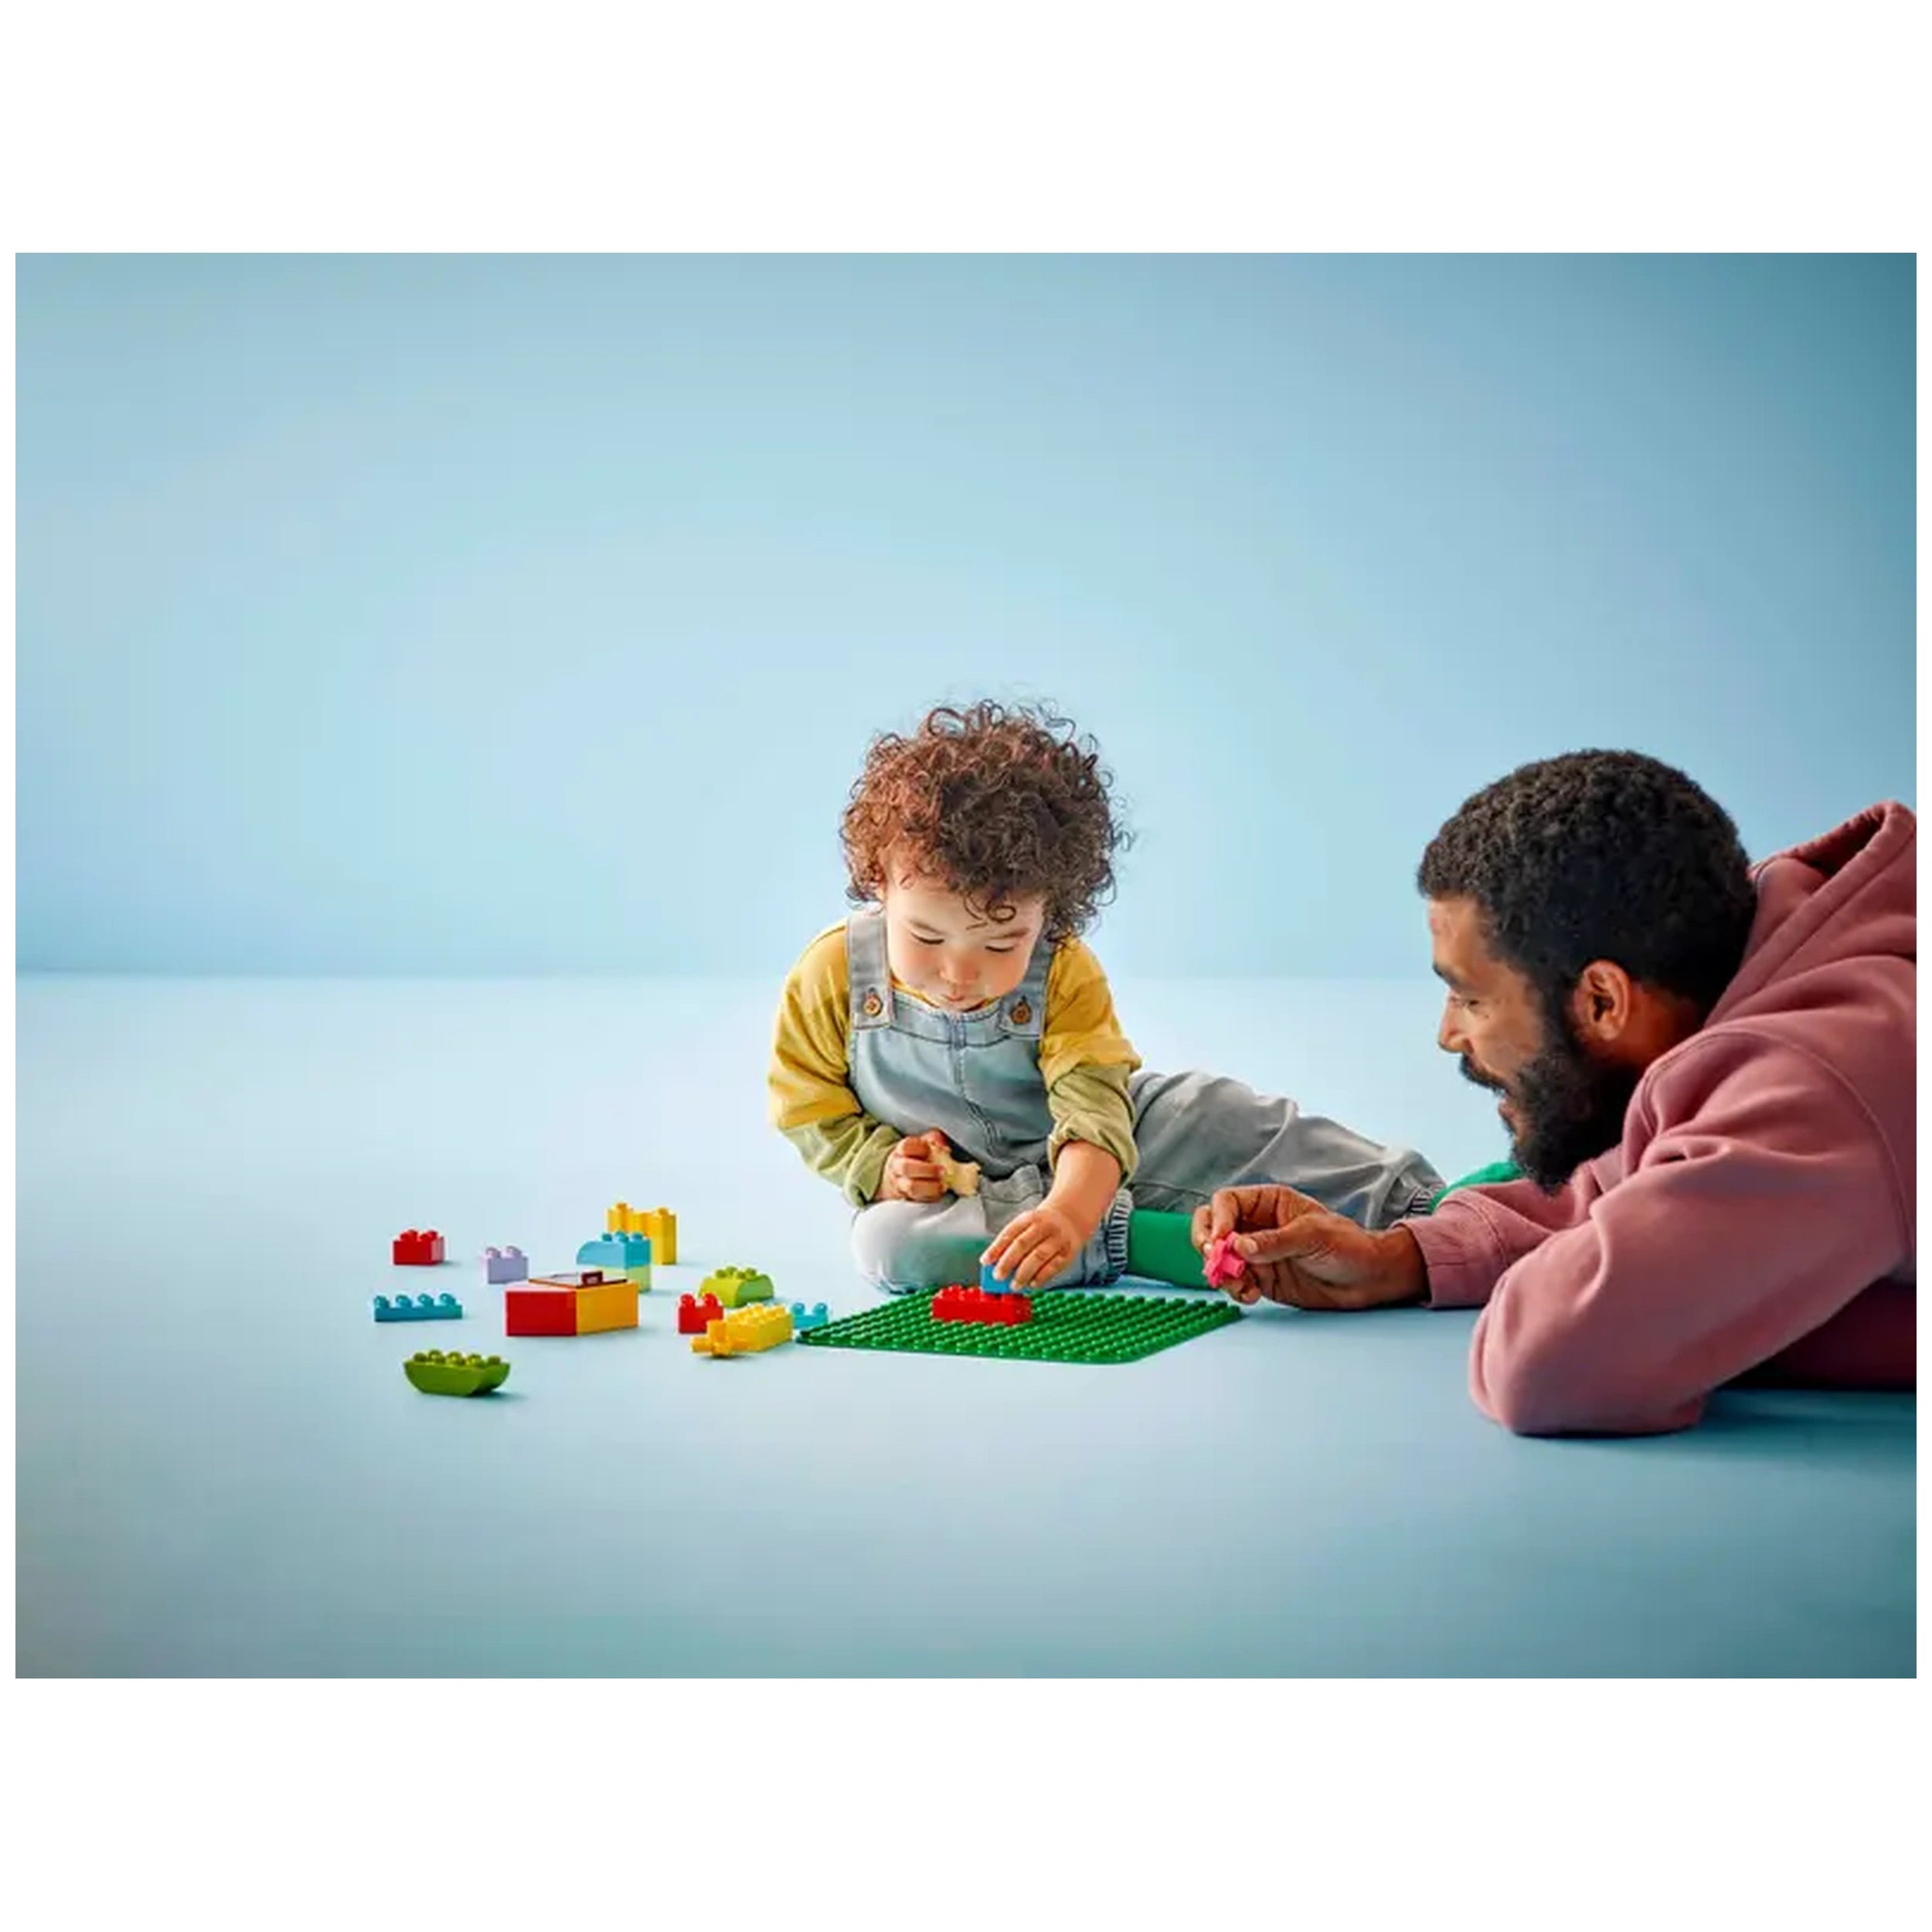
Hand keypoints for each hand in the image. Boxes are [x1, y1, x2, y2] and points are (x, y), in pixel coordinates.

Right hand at [878, 1130, 950, 1203]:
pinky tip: (940, 1192)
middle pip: (906, 1167)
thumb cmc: (917, 1157)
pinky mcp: (908, 1198)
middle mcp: (898, 1167)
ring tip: (943, 1185)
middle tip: (942, 1170)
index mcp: (901, 1151)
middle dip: (927, 1169)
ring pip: (911, 1187)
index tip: (931, 1149)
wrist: (900, 1175)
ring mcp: (901, 1184)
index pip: (906, 1147)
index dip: (920, 1147)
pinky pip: (918, 1199)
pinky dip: (931, 1196)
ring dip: (930, 1186)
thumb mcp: (925, 1143)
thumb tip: (944, 1148)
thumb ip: (934, 1141)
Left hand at [983, 1202, 1085, 1291]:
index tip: (985, 1262)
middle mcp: (1044, 1227)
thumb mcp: (1025, 1225)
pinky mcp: (1067, 1253)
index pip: (1009, 1233)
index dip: (996, 1248)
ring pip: (1038, 1256)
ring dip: (1024, 1273)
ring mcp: (1057, 1239)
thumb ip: (1011, 1242)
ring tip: (1014, 1285)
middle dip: (1008, 1262)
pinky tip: (1032, 1284)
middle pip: (1022, 1244)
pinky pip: (1053, 1267)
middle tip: (998, 1276)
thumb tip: (994, 1263)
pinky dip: (1041, 1277)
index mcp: (1029, 1218)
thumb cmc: (1041, 1226)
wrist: (1070, 1219)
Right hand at [1191, 1186, 1426, 1310]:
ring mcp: (1257, 1253)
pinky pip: (1235, 1282)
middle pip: (1213, 1227)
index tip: (1219, 1242)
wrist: (1369, 1279)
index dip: (1218, 1219)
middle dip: (1207, 1244)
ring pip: (1220, 1258)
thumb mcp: (1313, 1236)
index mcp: (1269, 1203)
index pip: (1228, 1202)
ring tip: (1241, 1286)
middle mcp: (1258, 1226)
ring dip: (1222, 1273)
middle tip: (1212, 1262)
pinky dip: (1236, 1290)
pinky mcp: (1261, 1278)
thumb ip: (1274, 1241)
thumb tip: (1239, 1246)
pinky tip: (1251, 1295)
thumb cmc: (1348, 1245)